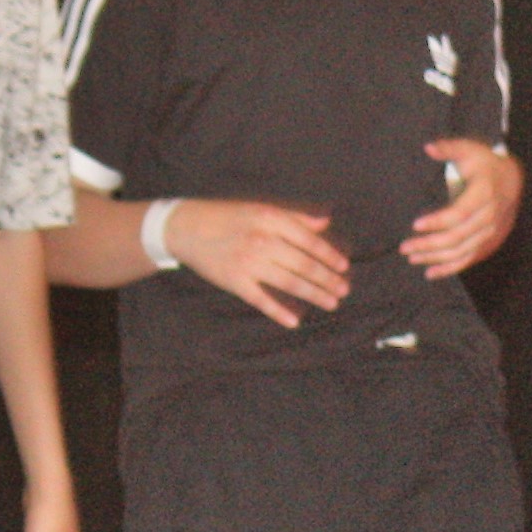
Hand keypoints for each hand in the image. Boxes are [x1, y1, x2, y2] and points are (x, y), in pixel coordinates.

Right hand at [169, 199, 348, 326]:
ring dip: (314, 294)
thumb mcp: (261, 210)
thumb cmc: (228, 217)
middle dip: (327, 279)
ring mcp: (247, 262)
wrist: (186, 227)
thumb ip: (294, 217)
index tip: (344, 267)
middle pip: (303, 264)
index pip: (309, 240)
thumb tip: (325, 221)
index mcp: (271, 219)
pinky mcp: (234, 281)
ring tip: (332, 303)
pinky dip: (278, 312)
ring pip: (288, 282)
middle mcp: (261, 240)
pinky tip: (295, 321)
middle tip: (344, 290)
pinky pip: (261, 299)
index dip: (329, 255)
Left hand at [402, 140, 523, 277]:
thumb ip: (449, 148)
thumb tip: (428, 148)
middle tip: (405, 247)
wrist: (513, 179)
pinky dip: (450, 268)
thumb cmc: (486, 164)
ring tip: (413, 258)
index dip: (437, 222)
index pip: (459, 214)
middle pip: (457, 238)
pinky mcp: (490, 243)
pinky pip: (469, 259)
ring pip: (462, 252)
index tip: (415, 225)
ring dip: (436, 258)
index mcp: (484, 195)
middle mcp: (490, 217)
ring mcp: (491, 233)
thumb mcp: (470, 150)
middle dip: (429, 244)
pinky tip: (431, 273)